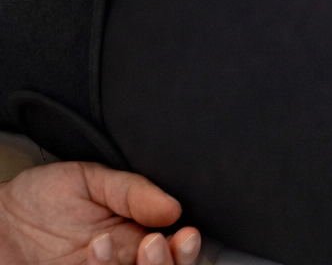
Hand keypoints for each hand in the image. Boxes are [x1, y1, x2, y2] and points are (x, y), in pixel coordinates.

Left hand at [0, 162, 200, 264]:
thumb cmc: (41, 198)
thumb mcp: (91, 180)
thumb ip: (132, 191)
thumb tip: (175, 207)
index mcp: (134, 237)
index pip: (173, 253)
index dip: (186, 251)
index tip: (186, 234)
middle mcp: (120, 264)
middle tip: (154, 243)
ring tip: (111, 243)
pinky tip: (95, 250)